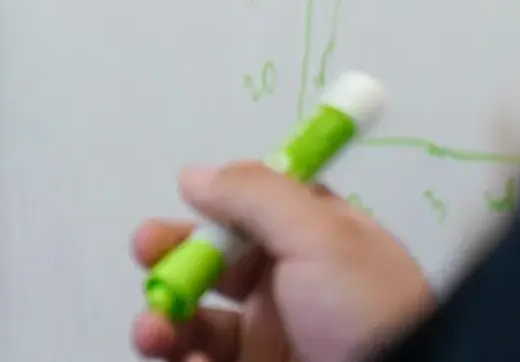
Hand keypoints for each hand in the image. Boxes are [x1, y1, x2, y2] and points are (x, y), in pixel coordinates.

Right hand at [131, 164, 433, 361]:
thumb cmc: (371, 316)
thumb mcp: (323, 237)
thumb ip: (256, 195)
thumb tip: (195, 175)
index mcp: (314, 244)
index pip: (252, 210)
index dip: (213, 204)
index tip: (184, 200)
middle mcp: (289, 289)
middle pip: (211, 261)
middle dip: (170, 255)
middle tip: (148, 255)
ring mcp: (270, 339)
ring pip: (196, 317)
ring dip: (163, 315)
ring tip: (155, 328)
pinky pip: (197, 360)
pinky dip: (178, 356)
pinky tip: (179, 357)